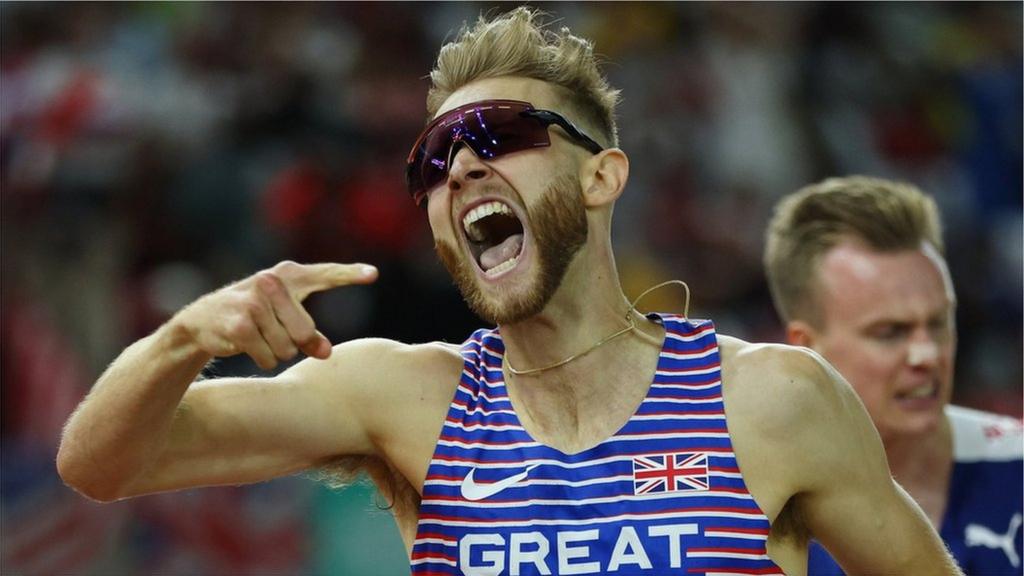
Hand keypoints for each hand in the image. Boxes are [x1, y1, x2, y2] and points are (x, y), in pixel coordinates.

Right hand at [173, 261, 377, 369]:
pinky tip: (244, 344)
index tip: (373, 274)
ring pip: (288, 349)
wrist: (203, 321)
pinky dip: (263, 359)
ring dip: (276, 352)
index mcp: (288, 275)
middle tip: (274, 333)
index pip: (324, 274)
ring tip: (257, 336)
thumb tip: (326, 353)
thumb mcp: (284, 320)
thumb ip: (310, 335)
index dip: (350, 274)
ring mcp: (254, 303)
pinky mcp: (239, 325)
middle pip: (305, 331)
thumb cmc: (254, 317)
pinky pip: (269, 358)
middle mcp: (271, 283)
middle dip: (294, 342)